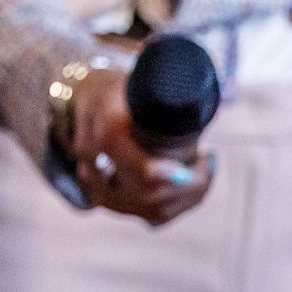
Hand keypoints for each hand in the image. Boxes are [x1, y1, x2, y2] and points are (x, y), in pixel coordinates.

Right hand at [62, 63, 215, 227]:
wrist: (83, 96)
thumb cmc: (121, 84)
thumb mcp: (140, 75)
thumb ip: (165, 78)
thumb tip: (197, 76)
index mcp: (107, 127)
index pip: (143, 169)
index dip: (177, 175)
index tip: (204, 155)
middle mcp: (96, 160)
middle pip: (151, 196)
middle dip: (191, 185)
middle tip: (208, 159)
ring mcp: (95, 183)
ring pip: (150, 211)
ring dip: (187, 197)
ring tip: (202, 171)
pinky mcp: (103, 197)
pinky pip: (145, 215)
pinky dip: (174, 206)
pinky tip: (187, 187)